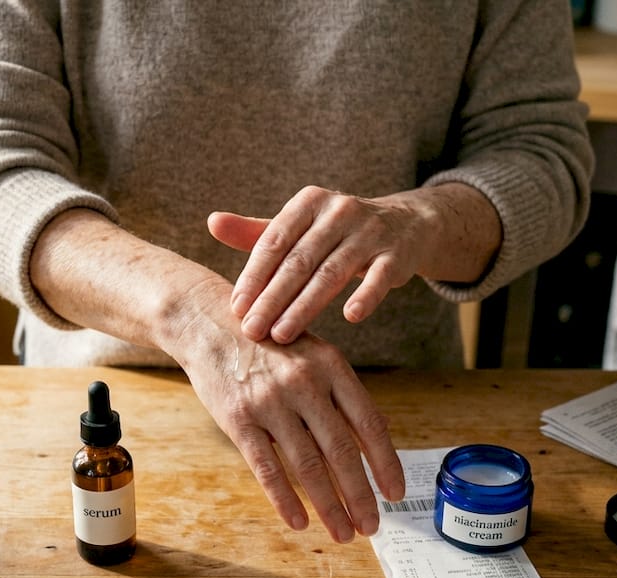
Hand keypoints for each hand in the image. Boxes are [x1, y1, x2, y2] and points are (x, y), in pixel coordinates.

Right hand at [172, 283, 405, 541]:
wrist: (207, 322)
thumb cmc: (269, 343)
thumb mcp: (313, 354)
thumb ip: (342, 393)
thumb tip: (379, 433)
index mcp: (331, 367)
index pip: (369, 424)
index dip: (386, 464)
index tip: (395, 494)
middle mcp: (305, 384)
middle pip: (342, 452)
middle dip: (361, 496)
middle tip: (372, 527)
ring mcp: (270, 402)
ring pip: (308, 466)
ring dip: (330, 506)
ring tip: (343, 533)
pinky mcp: (238, 419)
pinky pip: (267, 468)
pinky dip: (285, 499)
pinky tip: (299, 522)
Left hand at [209, 185, 434, 344]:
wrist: (404, 225)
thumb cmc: (336, 233)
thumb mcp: (299, 227)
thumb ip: (258, 232)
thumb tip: (212, 222)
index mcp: (309, 202)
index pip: (274, 242)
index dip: (254, 276)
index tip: (236, 308)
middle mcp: (339, 211)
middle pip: (299, 261)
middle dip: (272, 299)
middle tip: (252, 331)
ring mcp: (370, 231)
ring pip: (332, 273)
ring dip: (305, 306)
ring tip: (282, 335)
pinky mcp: (397, 253)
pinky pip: (379, 277)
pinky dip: (366, 295)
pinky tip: (350, 317)